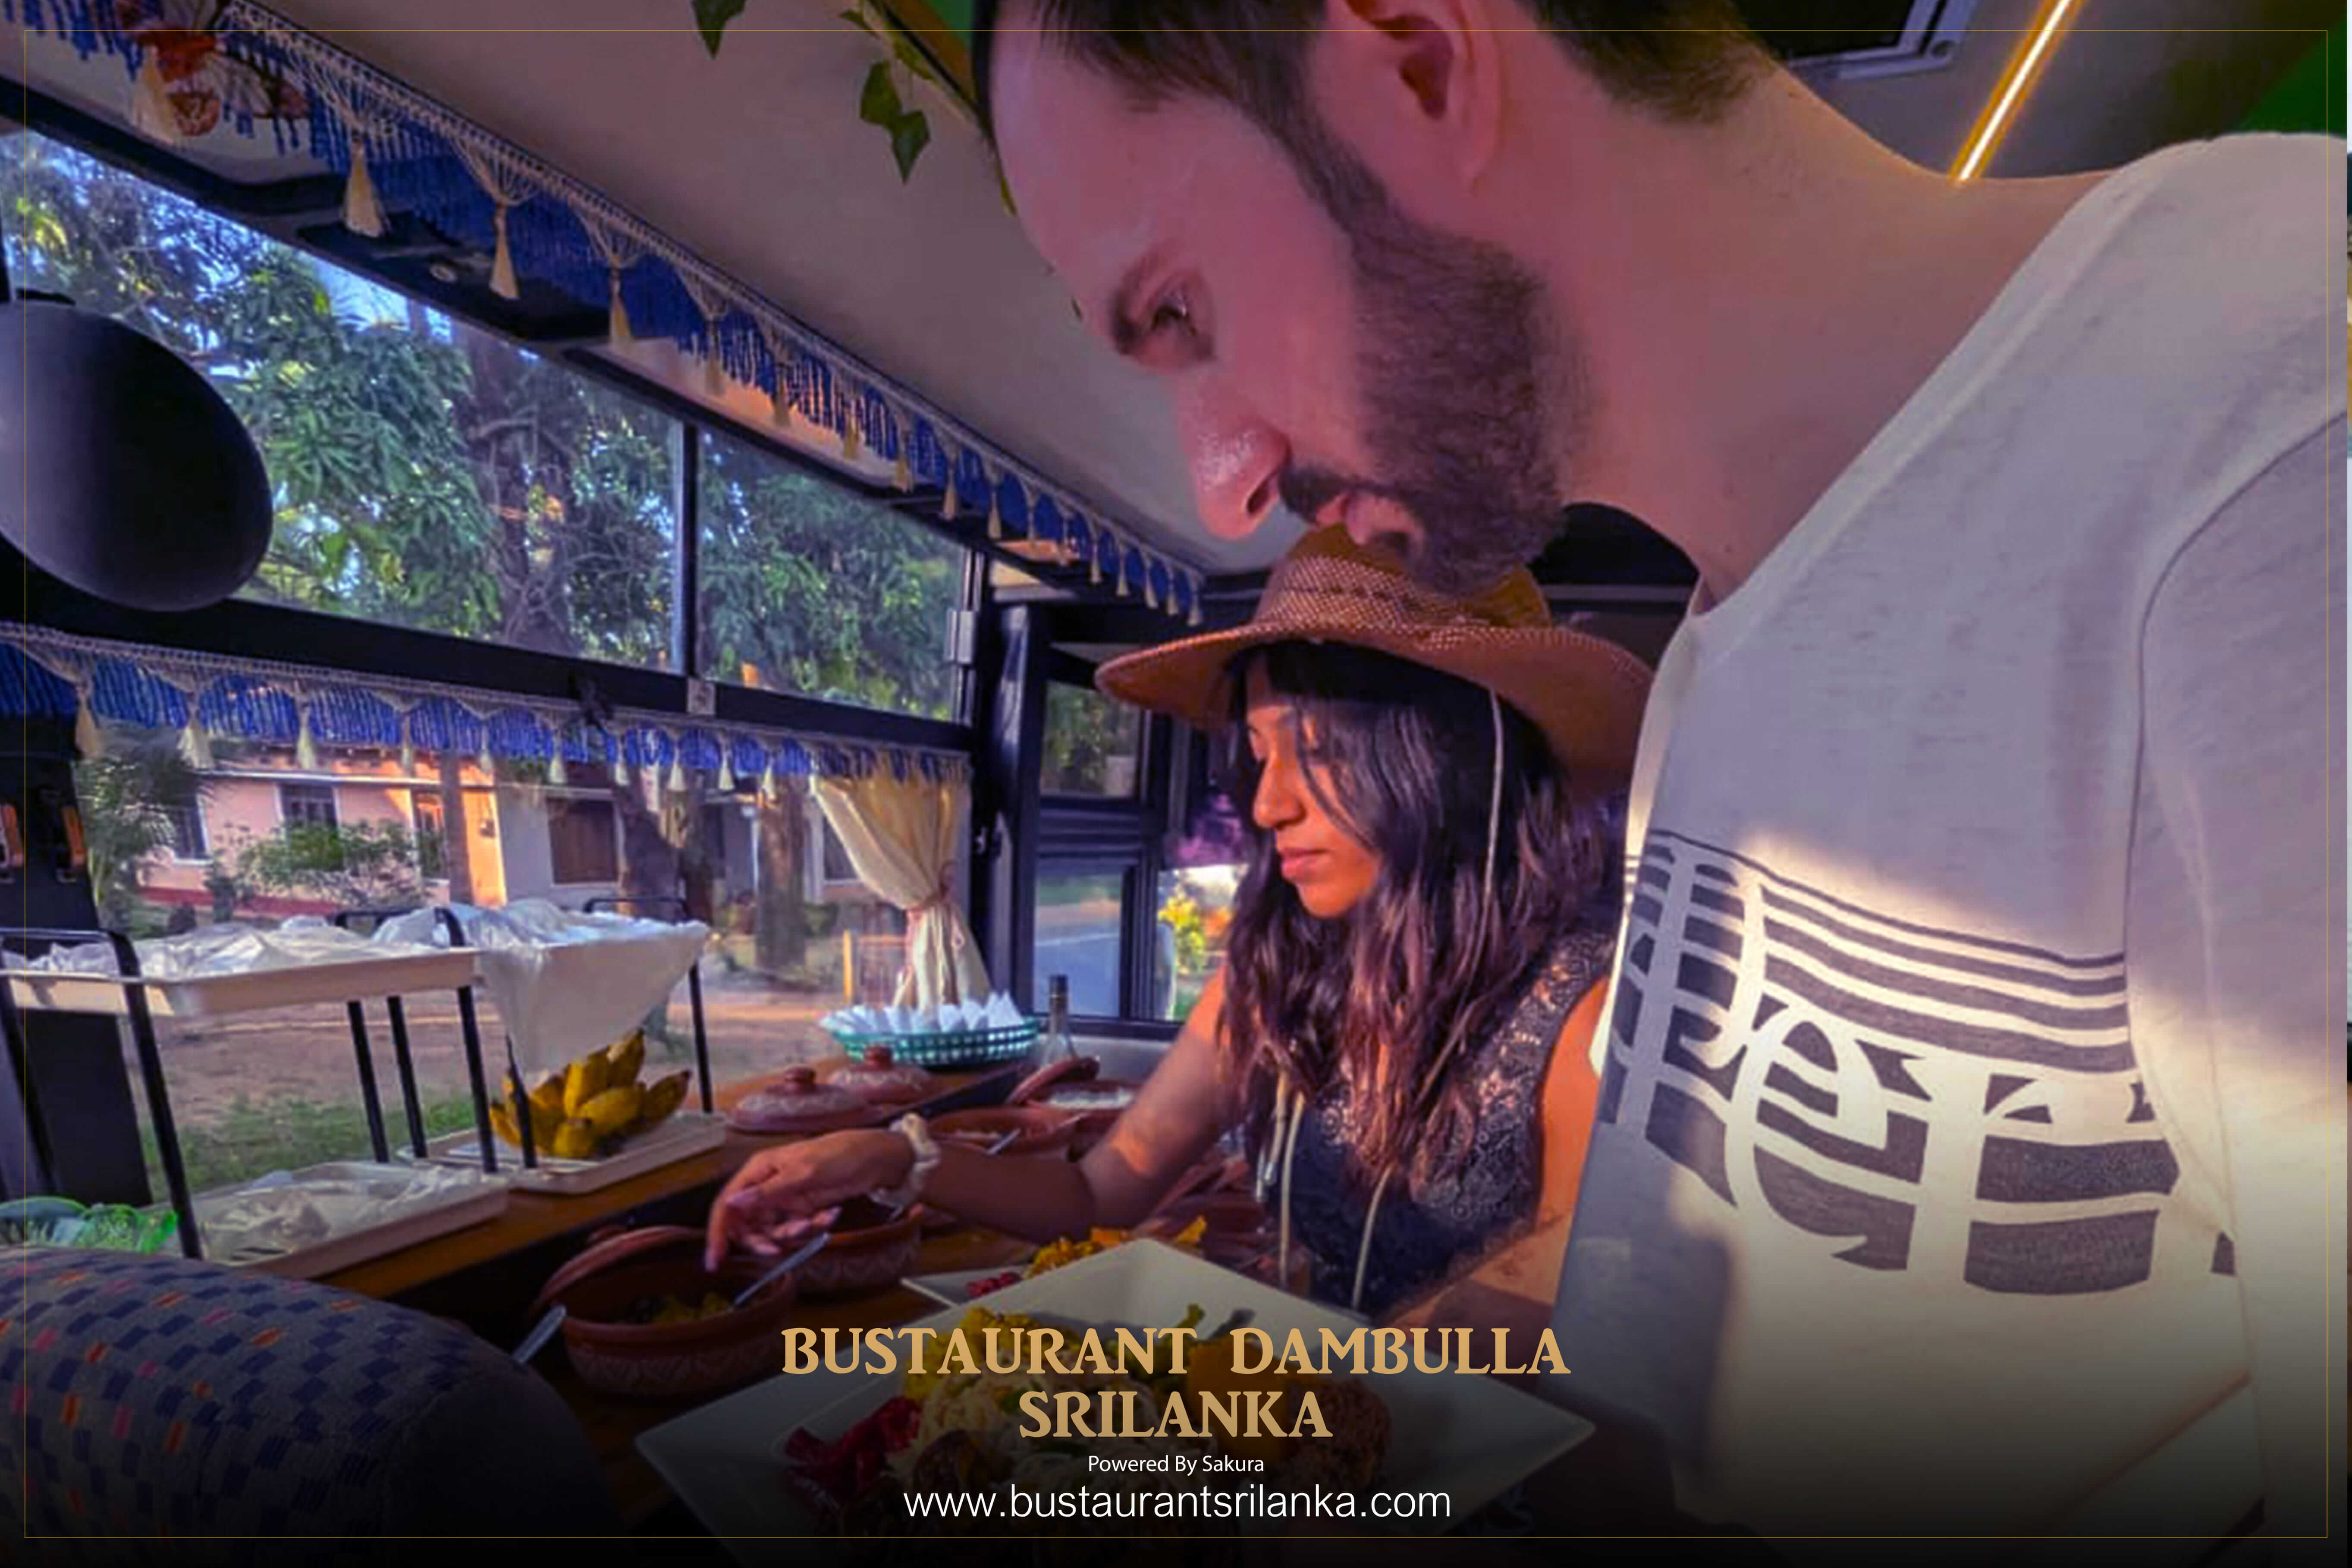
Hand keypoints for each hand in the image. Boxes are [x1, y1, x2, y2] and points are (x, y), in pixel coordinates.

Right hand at [703, 1130, 909, 1270]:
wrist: (874, 1159)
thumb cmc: (838, 1155)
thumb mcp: (802, 1173)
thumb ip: (767, 1192)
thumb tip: (732, 1203)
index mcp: (759, 1170)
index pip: (727, 1205)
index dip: (718, 1233)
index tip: (714, 1261)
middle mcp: (767, 1187)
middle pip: (748, 1226)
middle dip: (766, 1239)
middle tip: (783, 1244)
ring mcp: (784, 1200)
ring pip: (775, 1232)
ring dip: (797, 1232)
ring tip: (821, 1217)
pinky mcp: (802, 1210)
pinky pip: (797, 1230)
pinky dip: (814, 1226)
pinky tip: (831, 1212)